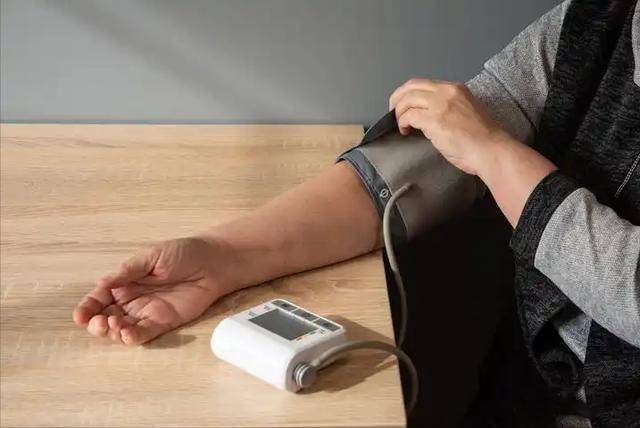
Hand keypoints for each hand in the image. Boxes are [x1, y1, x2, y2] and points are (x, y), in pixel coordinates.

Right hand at [73, 237, 235, 344]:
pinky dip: (133, 337)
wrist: (211, 262)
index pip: (99, 298)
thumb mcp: (151, 256)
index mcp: (124, 282)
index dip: (88, 308)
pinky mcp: (164, 322)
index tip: (80, 315)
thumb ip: (127, 271)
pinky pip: (144, 333)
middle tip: (98, 323)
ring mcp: (147, 313)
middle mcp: (132, 300)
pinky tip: (127, 334)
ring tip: (115, 325)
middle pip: (107, 317)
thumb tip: (102, 283)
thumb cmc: (182, 253)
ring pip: (122, 329)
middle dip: (97, 323)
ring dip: (113, 332)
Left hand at [389, 78, 514, 174]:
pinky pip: (408, 116)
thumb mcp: (466, 112)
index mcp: (456, 88)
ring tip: (401, 125)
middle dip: (397, 99)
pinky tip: (406, 131)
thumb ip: (448, 108)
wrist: (491, 150)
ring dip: (399, 113)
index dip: (409, 94)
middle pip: (411, 87)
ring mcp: (440, 105)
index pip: (424, 83)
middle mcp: (446, 92)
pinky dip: (402, 123)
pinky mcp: (434, 120)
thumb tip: (428, 115)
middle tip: (393, 112)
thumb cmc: (482, 138)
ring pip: (407, 100)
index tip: (405, 106)